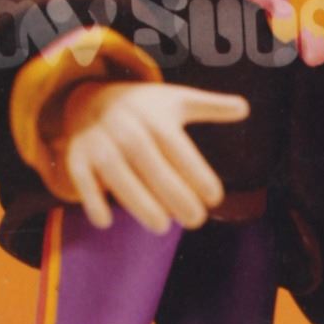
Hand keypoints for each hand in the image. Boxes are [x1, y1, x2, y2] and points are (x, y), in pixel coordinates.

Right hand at [57, 82, 249, 233]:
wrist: (90, 97)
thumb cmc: (144, 108)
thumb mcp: (177, 100)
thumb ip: (211, 107)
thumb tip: (245, 108)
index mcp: (155, 118)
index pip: (179, 150)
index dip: (197, 174)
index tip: (215, 198)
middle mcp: (127, 130)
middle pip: (151, 165)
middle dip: (174, 194)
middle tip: (195, 221)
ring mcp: (100, 144)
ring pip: (118, 175)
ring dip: (138, 202)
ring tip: (161, 226)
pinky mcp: (78, 157)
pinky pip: (82, 179)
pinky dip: (90, 200)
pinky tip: (106, 222)